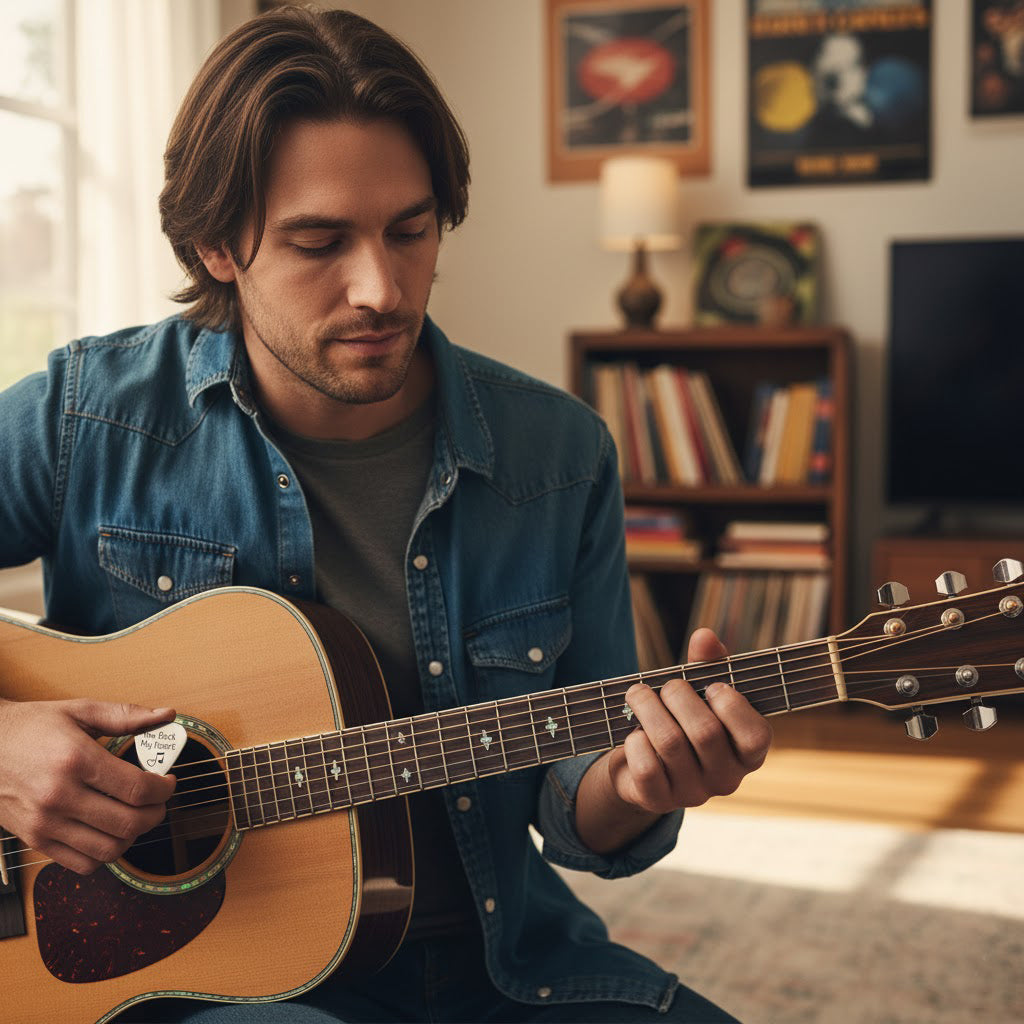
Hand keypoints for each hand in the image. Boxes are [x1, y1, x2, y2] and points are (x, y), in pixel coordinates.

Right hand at [0, 698, 176, 874]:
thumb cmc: (31, 727)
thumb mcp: (79, 711)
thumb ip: (126, 715)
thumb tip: (167, 715)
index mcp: (76, 760)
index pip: (137, 788)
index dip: (164, 789)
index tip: (168, 782)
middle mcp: (60, 796)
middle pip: (128, 823)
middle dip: (156, 814)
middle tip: (159, 801)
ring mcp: (45, 823)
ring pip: (108, 849)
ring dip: (134, 836)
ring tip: (137, 816)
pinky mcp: (34, 840)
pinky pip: (82, 863)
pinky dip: (105, 854)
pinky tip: (109, 831)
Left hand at [607, 627, 772, 813]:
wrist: (642, 764)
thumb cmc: (681, 719)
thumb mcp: (700, 692)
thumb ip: (708, 664)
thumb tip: (705, 636)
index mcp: (748, 754)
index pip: (755, 736)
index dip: (732, 706)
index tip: (713, 686)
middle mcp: (726, 780)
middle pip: (705, 733)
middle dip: (679, 697)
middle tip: (667, 686)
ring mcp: (692, 794)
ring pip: (670, 744)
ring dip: (648, 708)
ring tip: (638, 694)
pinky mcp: (658, 801)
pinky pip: (646, 768)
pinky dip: (635, 742)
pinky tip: (635, 733)